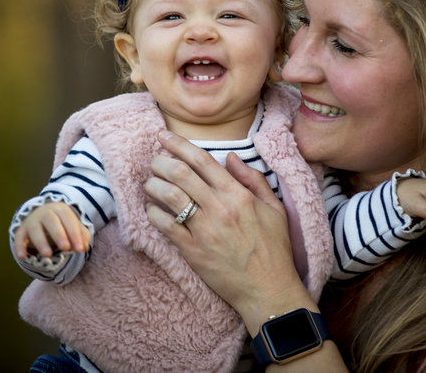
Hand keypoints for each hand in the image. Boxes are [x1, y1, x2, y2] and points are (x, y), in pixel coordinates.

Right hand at [12, 202, 90, 258]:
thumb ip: (81, 235)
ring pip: (34, 228)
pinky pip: (19, 237)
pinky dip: (19, 246)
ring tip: (47, 254)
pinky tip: (22, 256)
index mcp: (60, 210)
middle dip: (59, 234)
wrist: (41, 215)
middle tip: (65, 248)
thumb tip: (84, 247)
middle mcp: (45, 213)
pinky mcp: (21, 230)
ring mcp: (32, 221)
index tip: (80, 249)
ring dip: (40, 241)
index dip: (74, 234)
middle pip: (51, 221)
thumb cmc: (62, 223)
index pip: (68, 219)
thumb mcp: (73, 226)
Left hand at [144, 131, 314, 329]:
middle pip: (180, 173)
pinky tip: (152, 210)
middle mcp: (219, 208)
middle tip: (154, 160)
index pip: (202, 160)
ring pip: (168, 196)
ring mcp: (204, 230)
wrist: (268, 289)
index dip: (179, 144)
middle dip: (160, 161)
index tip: (163, 135)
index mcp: (238, 195)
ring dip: (153, 185)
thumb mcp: (274, 208)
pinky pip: (164, 226)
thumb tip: (230, 157)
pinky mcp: (193, 251)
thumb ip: (253, 179)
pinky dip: (153, 213)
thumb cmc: (274, 249)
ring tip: (150, 183)